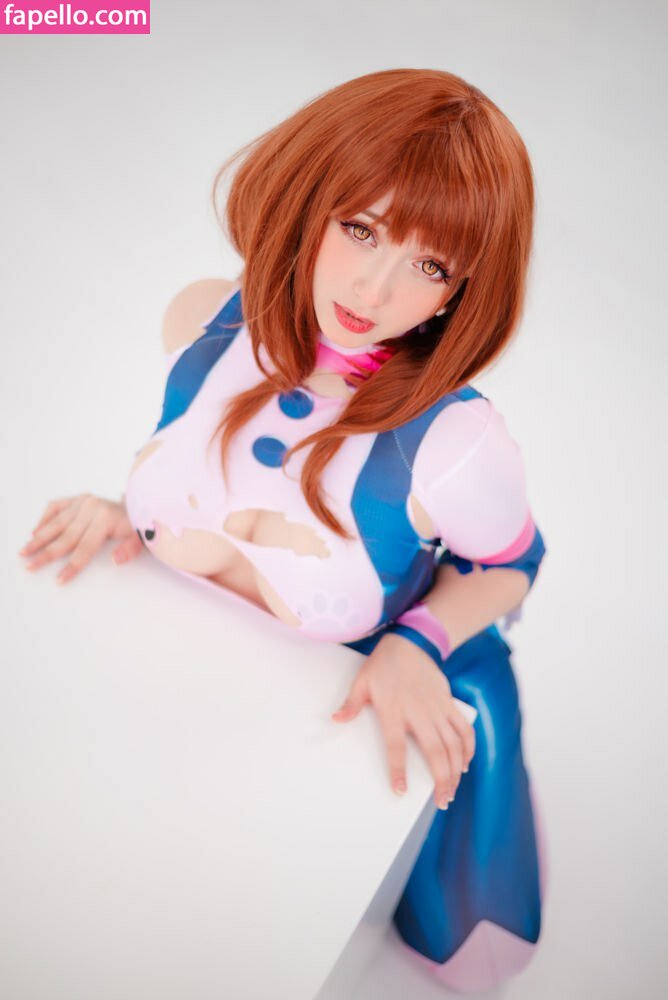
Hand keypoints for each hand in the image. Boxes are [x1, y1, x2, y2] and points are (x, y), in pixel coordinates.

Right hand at [18, 494, 142, 583]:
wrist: (138, 503)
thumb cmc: (138, 525)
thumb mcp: (142, 538)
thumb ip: (131, 549)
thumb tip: (115, 561)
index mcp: (106, 518)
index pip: (85, 547)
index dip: (72, 565)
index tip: (59, 579)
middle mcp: (92, 508)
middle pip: (66, 536)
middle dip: (47, 554)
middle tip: (31, 566)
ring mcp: (83, 501)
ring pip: (57, 523)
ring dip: (39, 538)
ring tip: (25, 551)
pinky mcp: (78, 498)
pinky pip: (56, 506)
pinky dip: (44, 518)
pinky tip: (36, 531)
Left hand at [331, 632, 474, 809]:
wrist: (411, 642)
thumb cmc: (383, 664)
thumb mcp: (362, 681)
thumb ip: (351, 703)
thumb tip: (336, 719)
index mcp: (393, 709)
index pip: (396, 746)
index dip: (398, 769)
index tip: (401, 790)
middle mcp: (419, 711)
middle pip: (435, 751)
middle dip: (441, 780)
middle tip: (442, 801)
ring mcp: (437, 708)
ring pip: (452, 744)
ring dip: (455, 770)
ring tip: (451, 791)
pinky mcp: (449, 703)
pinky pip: (463, 729)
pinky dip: (467, 748)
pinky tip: (464, 764)